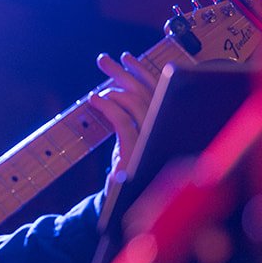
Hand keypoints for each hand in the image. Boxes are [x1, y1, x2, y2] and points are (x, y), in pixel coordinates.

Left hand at [90, 51, 155, 195]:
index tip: (127, 57)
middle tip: (104, 59)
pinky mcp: (138, 152)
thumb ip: (132, 117)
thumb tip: (119, 88)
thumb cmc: (128, 171)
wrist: (123, 204)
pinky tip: (95, 99)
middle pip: (148, 93)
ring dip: (115, 88)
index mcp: (166, 127)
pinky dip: (108, 107)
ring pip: (138, 104)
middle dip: (125, 72)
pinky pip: (123, 122)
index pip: (159, 92)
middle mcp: (166, 132)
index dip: (143, 72)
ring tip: (98, 82)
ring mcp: (154, 142)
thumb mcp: (131, 139)